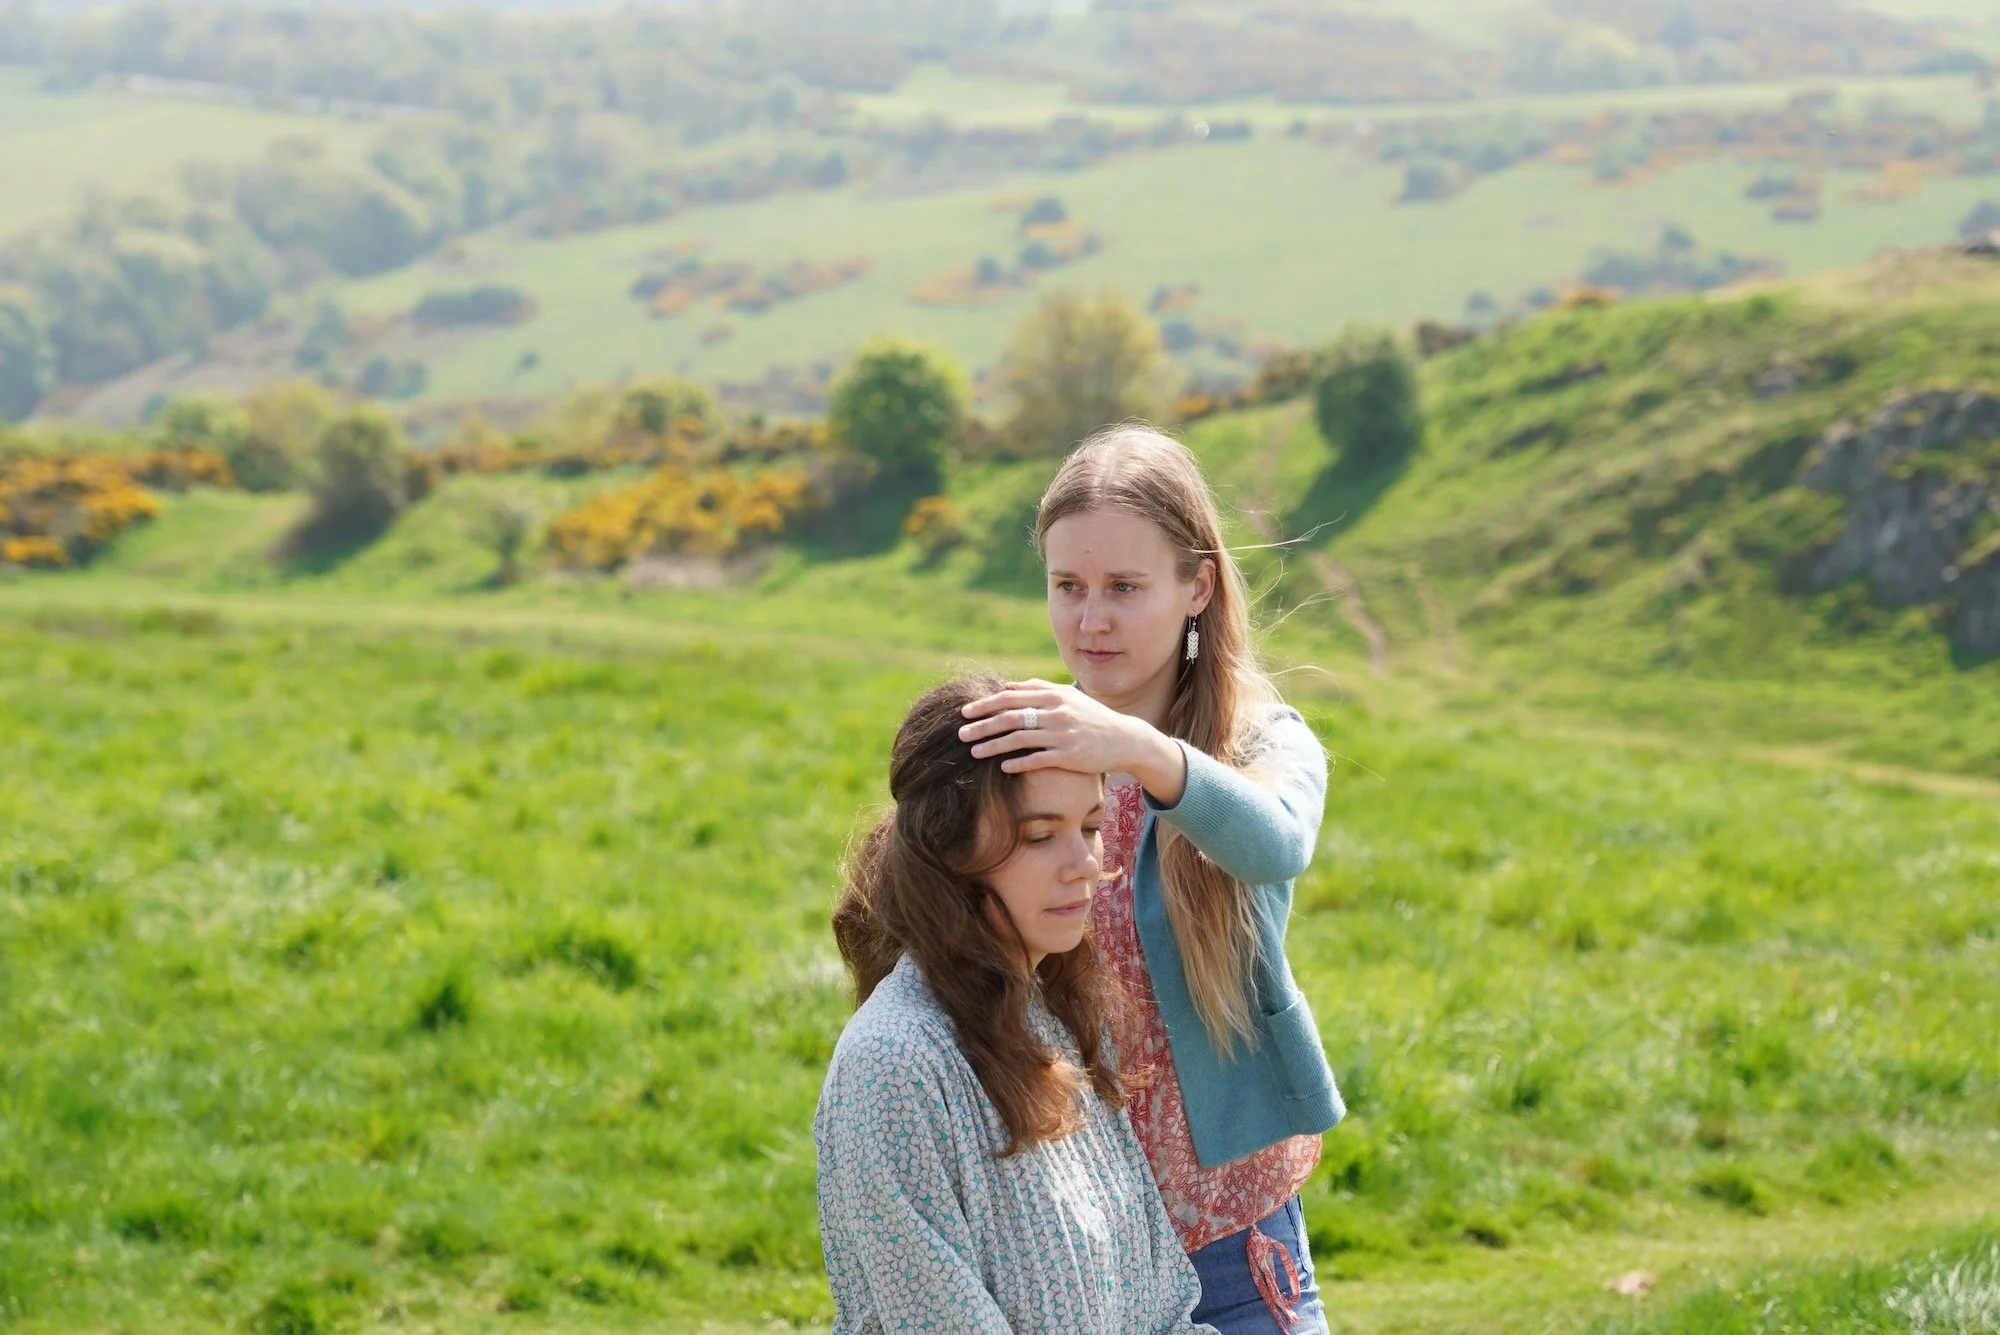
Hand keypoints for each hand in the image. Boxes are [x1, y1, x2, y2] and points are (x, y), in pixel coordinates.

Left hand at [959, 680, 1187, 803]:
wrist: (1125, 738)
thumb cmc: (1091, 717)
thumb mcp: (1067, 697)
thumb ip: (1037, 689)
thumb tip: (1005, 687)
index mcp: (1053, 696)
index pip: (1011, 698)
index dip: (986, 704)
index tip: (965, 712)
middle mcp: (1057, 712)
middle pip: (1010, 717)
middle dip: (982, 725)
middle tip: (960, 733)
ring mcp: (1063, 734)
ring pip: (1020, 739)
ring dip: (993, 746)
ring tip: (974, 752)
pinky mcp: (1070, 756)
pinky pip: (1038, 759)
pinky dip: (1018, 762)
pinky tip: (1002, 767)